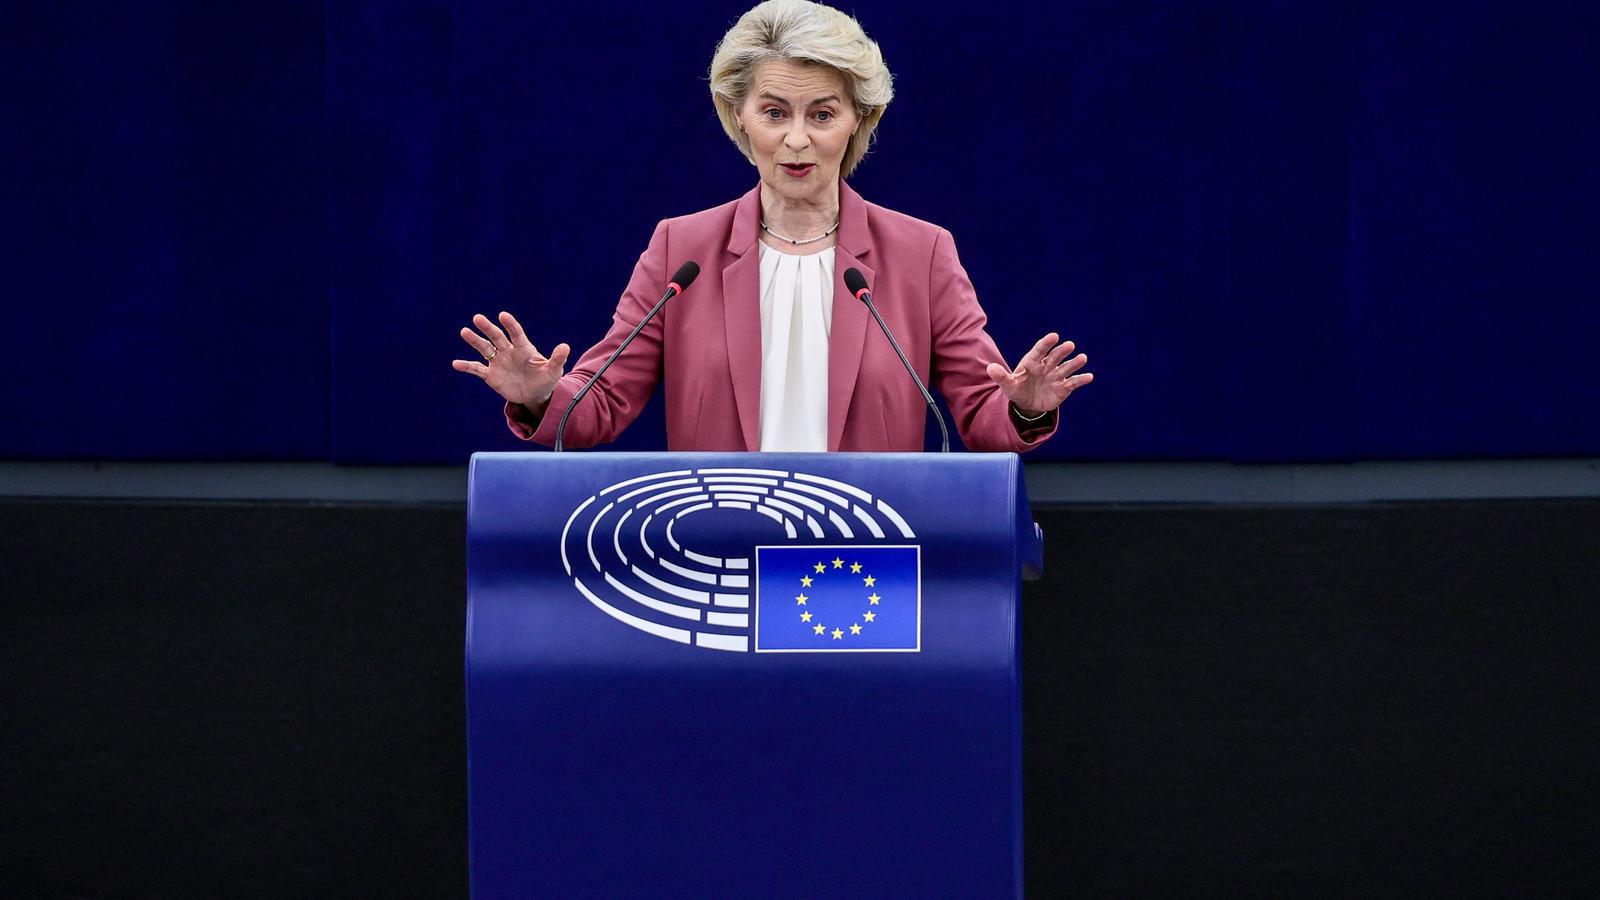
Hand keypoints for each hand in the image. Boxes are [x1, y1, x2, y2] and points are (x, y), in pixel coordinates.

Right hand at [451, 311, 570, 409]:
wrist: (535, 394)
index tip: (503, 315)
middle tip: (477, 318)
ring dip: (475, 340)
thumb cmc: (546, 379)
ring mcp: (498, 362)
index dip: (510, 325)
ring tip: (464, 331)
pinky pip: (477, 369)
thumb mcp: (554, 371)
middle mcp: (509, 352)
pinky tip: (456, 364)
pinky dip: (467, 367)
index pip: (516, 333)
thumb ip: (558, 359)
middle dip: (487, 328)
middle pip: (496, 337)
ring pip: (485, 349)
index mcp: (524, 348)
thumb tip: (565, 346)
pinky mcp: (491, 375)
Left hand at [985, 332, 1092, 416]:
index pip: (1040, 350)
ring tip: (1083, 358)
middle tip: (1069, 345)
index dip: (1046, 343)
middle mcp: (1046, 366)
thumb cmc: (1017, 389)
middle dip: (1062, 351)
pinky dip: (1081, 379)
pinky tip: (1089, 376)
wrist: (1027, 404)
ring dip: (1074, 363)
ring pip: (1066, 367)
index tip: (1054, 336)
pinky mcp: (1064, 387)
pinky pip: (1073, 382)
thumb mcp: (1008, 385)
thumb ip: (1001, 376)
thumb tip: (990, 368)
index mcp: (1032, 361)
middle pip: (1055, 356)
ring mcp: (1056, 376)